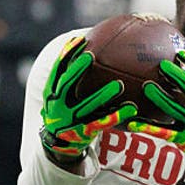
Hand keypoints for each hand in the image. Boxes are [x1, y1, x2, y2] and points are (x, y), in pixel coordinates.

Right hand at [39, 37, 136, 159]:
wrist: (58, 144)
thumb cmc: (65, 110)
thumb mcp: (61, 94)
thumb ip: (71, 75)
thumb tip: (88, 42)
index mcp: (52, 93)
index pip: (58, 70)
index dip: (66, 54)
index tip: (79, 40)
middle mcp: (58, 106)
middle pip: (67, 85)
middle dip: (77, 69)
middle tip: (91, 55)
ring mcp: (70, 120)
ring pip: (88, 106)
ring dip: (103, 95)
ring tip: (120, 84)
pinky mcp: (84, 133)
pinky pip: (102, 123)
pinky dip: (116, 116)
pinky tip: (131, 108)